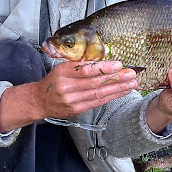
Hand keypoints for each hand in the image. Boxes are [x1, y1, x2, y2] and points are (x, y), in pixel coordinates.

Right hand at [0, 60, 137, 131]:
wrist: (39, 101)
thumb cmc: (54, 81)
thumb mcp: (62, 68)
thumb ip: (79, 65)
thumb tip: (104, 61)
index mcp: (62, 72)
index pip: (85, 70)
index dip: (103, 68)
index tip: (118, 64)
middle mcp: (66, 87)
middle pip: (94, 82)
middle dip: (116, 78)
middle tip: (131, 74)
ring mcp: (71, 101)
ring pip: (98, 93)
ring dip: (118, 88)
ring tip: (132, 83)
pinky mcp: (76, 110)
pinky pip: (97, 102)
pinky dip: (111, 96)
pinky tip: (122, 91)